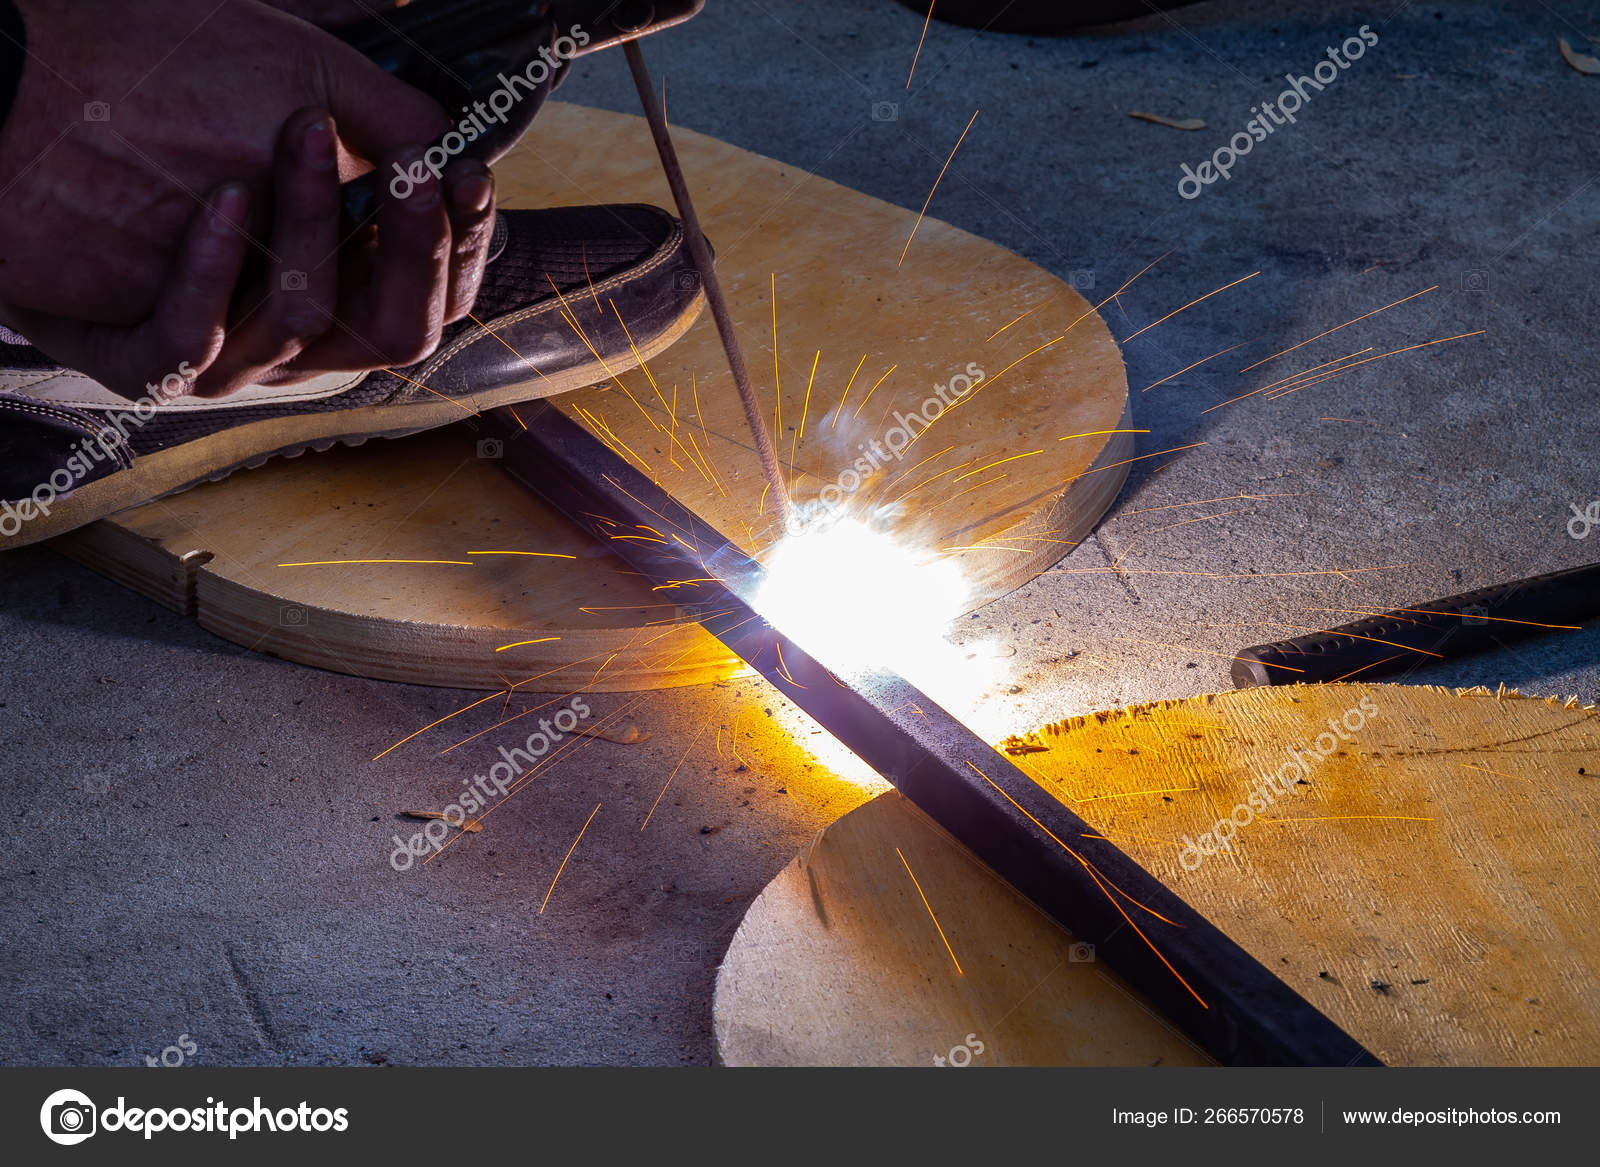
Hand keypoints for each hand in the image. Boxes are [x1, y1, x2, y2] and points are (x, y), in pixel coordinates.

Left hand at [0, 0, 447, 325]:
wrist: (20, 110)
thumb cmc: (163, 93)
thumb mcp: (297, 87)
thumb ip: (386, 118)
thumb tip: (464, 132)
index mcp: (344, 290)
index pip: (439, 297)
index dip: (465, 245)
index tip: (467, 176)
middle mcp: (295, 340)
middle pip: (396, 334)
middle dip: (412, 250)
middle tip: (409, 173)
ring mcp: (222, 361)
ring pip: (301, 323)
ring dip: (309, 222)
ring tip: (297, 133)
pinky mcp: (143, 367)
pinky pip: (193, 342)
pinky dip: (210, 270)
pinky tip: (218, 198)